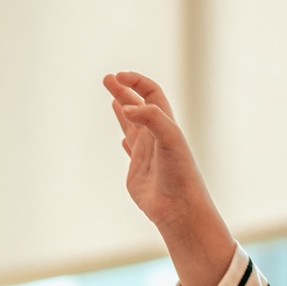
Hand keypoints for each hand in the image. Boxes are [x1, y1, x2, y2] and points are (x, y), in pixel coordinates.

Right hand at [104, 72, 236, 285]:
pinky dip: (126, 140)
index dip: (136, 82)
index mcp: (166, 124)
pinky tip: (123, 139)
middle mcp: (156, 137)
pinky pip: (132, 151)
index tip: (119, 77)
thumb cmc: (180, 174)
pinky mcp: (137, 172)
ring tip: (112, 97)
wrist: (180, 209)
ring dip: (123, 110)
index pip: (152, 94)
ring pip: (133, 126)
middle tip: (106, 79)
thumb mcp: (169, 139)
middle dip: (123, 91)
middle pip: (138, 106)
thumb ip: (149, 119)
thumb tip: (124, 107)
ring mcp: (146, 154)